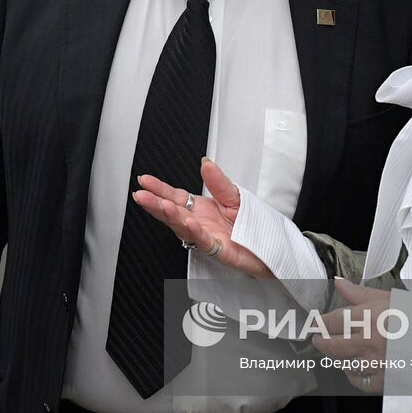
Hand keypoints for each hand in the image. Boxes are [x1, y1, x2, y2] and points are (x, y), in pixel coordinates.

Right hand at [132, 158, 273, 278]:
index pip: (174, 197)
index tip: (144, 181)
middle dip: (155, 203)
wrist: (270, 246)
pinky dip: (195, 232)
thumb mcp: (234, 196)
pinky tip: (188, 222)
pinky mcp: (218, 250)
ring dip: (170, 216)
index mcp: (199, 208)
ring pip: (182, 227)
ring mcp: (205, 237)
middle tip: (141, 195)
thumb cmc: (250, 224)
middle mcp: (198, 223)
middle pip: (172, 212)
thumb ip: (218, 182)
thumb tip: (206, 162)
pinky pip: (204, 241)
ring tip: (160, 205)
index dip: (159, 189)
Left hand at [311, 277, 390, 393]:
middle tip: (317, 338)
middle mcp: (370, 340)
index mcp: (371, 316)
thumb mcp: (391, 298)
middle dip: (320, 341)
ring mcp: (376, 363)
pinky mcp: (385, 381)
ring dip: (336, 357)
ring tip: (336, 350)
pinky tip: (353, 367)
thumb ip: (360, 293)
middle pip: (331, 344)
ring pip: (342, 363)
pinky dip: (352, 374)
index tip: (316, 323)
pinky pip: (358, 381)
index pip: (333, 321)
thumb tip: (339, 283)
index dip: (320, 323)